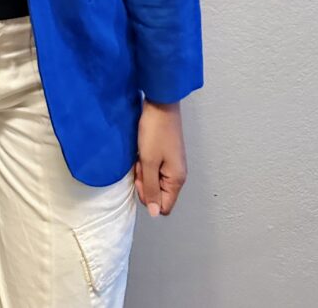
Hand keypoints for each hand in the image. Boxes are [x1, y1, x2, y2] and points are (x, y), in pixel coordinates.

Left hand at [134, 99, 186, 217]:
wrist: (160, 104)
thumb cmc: (154, 132)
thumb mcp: (149, 162)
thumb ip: (151, 189)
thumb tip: (154, 213)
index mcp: (177, 180)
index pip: (163, 206)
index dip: (148, 197)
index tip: (142, 178)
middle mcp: (177, 174)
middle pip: (157, 193)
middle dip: (145, 182)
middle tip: (141, 163)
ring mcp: (172, 163)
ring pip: (154, 179)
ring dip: (144, 170)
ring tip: (141, 153)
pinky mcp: (166, 154)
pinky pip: (153, 167)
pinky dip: (145, 162)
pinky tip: (142, 150)